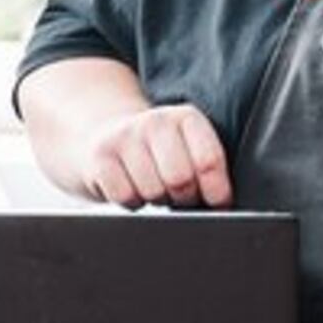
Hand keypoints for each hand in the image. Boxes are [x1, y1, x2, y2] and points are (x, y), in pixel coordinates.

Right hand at [74, 99, 233, 210]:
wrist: (107, 135)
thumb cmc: (159, 152)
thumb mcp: (188, 147)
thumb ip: (208, 168)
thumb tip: (222, 204)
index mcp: (187, 118)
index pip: (209, 161)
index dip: (216, 192)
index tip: (215, 202)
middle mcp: (156, 121)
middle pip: (180, 180)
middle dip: (183, 198)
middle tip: (179, 196)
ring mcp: (125, 136)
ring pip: (152, 191)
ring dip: (156, 200)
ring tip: (153, 188)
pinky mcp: (100, 156)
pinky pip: (124, 196)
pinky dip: (131, 202)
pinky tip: (132, 188)